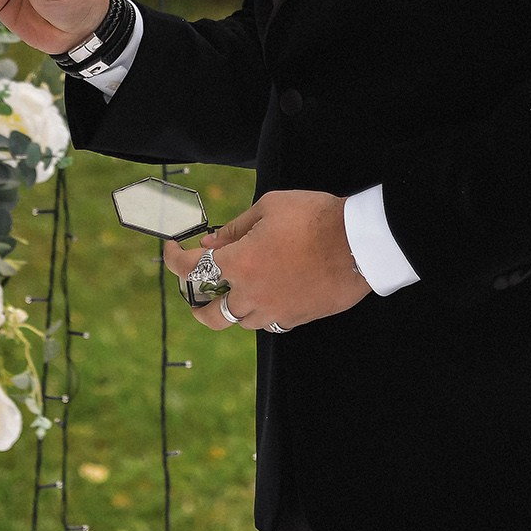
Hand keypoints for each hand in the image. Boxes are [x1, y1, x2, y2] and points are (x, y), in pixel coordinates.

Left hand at [161, 191, 369, 333]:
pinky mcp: (298, 318)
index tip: (170, 249)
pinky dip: (262, 310)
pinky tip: (267, 294)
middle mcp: (252, 294)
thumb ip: (234, 228)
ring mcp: (276, 310)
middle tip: (195, 293)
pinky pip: (270, 322)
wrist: (361, 243)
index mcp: (239, 263)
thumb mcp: (269, 208)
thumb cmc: (315, 216)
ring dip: (232, 306)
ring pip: (241, 321)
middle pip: (210, 314)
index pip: (191, 268)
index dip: (173, 259)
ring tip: (236, 289)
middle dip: (196, 304)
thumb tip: (209, 242)